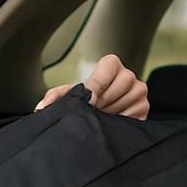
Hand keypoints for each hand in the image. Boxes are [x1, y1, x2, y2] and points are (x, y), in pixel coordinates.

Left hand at [34, 53, 149, 118]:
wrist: (101, 110)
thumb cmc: (84, 98)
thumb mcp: (70, 94)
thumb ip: (56, 97)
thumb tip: (41, 109)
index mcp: (111, 64)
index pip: (104, 75)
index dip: (94, 90)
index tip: (88, 103)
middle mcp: (129, 75)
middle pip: (114, 92)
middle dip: (100, 105)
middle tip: (91, 113)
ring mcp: (140, 92)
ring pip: (123, 106)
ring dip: (109, 115)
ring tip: (100, 117)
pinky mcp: (145, 108)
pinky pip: (132, 118)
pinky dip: (119, 123)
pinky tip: (111, 122)